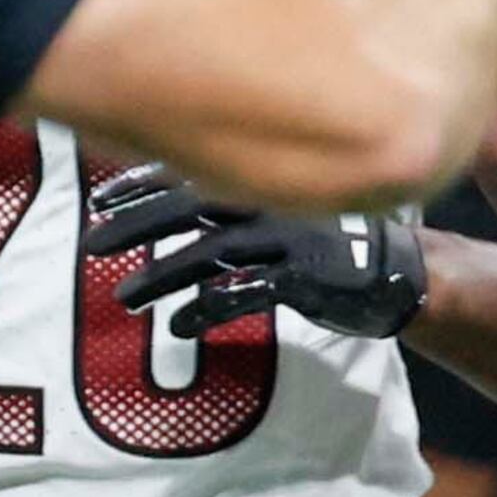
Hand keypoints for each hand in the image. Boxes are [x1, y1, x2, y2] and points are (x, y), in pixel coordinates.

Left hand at [85, 164, 427, 339]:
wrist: (405, 274)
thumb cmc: (335, 241)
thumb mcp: (287, 212)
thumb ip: (237, 208)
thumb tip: (170, 206)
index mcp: (269, 179)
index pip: (197, 169)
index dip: (144, 182)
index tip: (101, 199)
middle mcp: (275, 201)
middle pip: (192, 205)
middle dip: (138, 222)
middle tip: (91, 242)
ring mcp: (290, 240)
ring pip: (210, 251)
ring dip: (161, 275)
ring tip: (123, 298)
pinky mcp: (306, 278)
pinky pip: (244, 294)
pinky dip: (205, 310)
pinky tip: (178, 326)